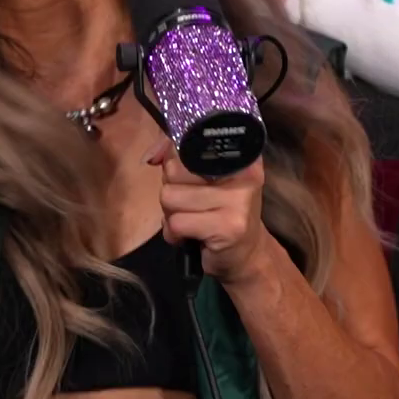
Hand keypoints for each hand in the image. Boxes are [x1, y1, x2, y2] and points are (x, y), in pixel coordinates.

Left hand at [153, 139, 274, 283]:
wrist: (247, 256)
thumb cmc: (221, 214)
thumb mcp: (204, 183)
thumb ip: (178, 161)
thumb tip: (151, 155)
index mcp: (239, 156)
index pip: (191, 142)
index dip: (173, 156)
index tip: (176, 176)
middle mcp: (244, 173)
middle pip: (174, 170)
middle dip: (171, 191)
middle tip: (190, 206)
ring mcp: (238, 201)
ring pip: (170, 197)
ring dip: (170, 215)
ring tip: (190, 222)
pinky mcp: (228, 227)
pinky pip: (176, 223)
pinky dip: (174, 234)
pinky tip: (190, 238)